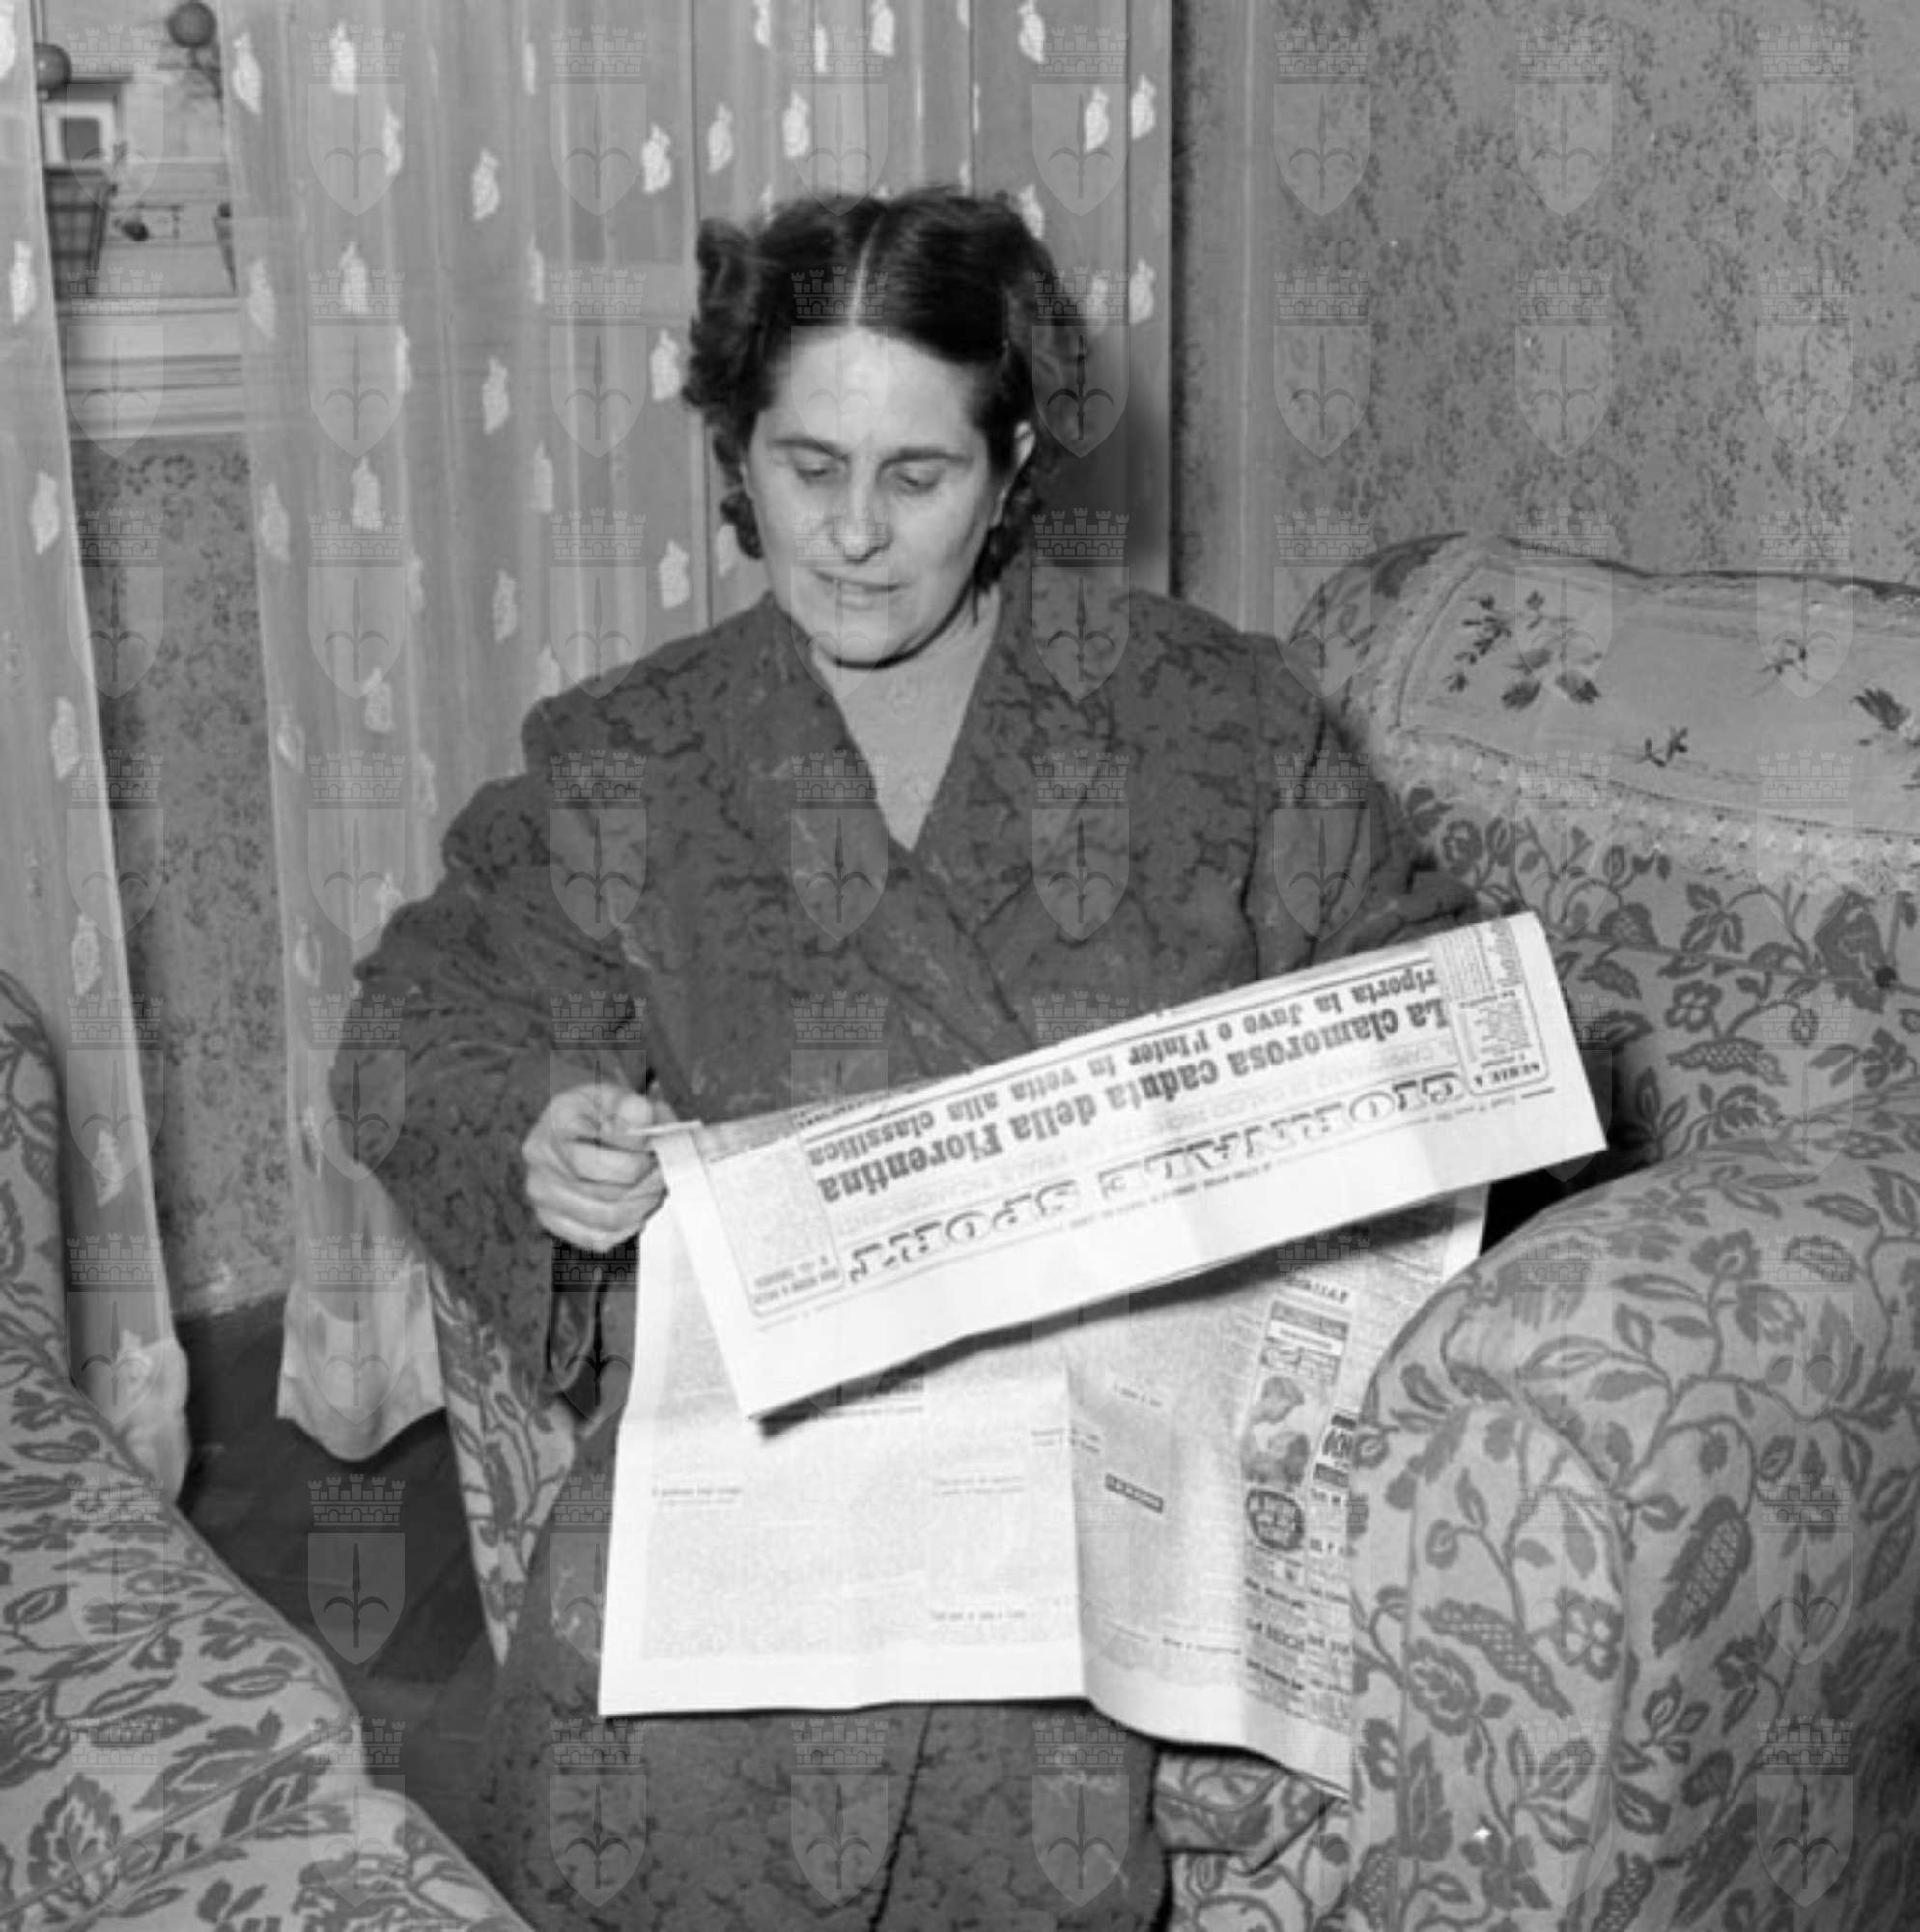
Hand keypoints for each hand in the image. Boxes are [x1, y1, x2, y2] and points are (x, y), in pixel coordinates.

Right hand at [524, 1082, 670, 1251]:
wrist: (584, 1122)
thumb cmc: (603, 1110)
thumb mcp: (619, 1095)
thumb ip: (633, 1107)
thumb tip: (642, 1122)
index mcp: (555, 1123)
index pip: (596, 1163)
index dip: (637, 1164)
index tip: (660, 1154)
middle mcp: (540, 1160)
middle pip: (605, 1193)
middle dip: (647, 1185)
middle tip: (667, 1172)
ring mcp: (541, 1194)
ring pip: (606, 1219)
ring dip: (643, 1205)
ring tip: (657, 1186)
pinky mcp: (551, 1219)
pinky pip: (598, 1239)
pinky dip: (627, 1226)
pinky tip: (639, 1205)